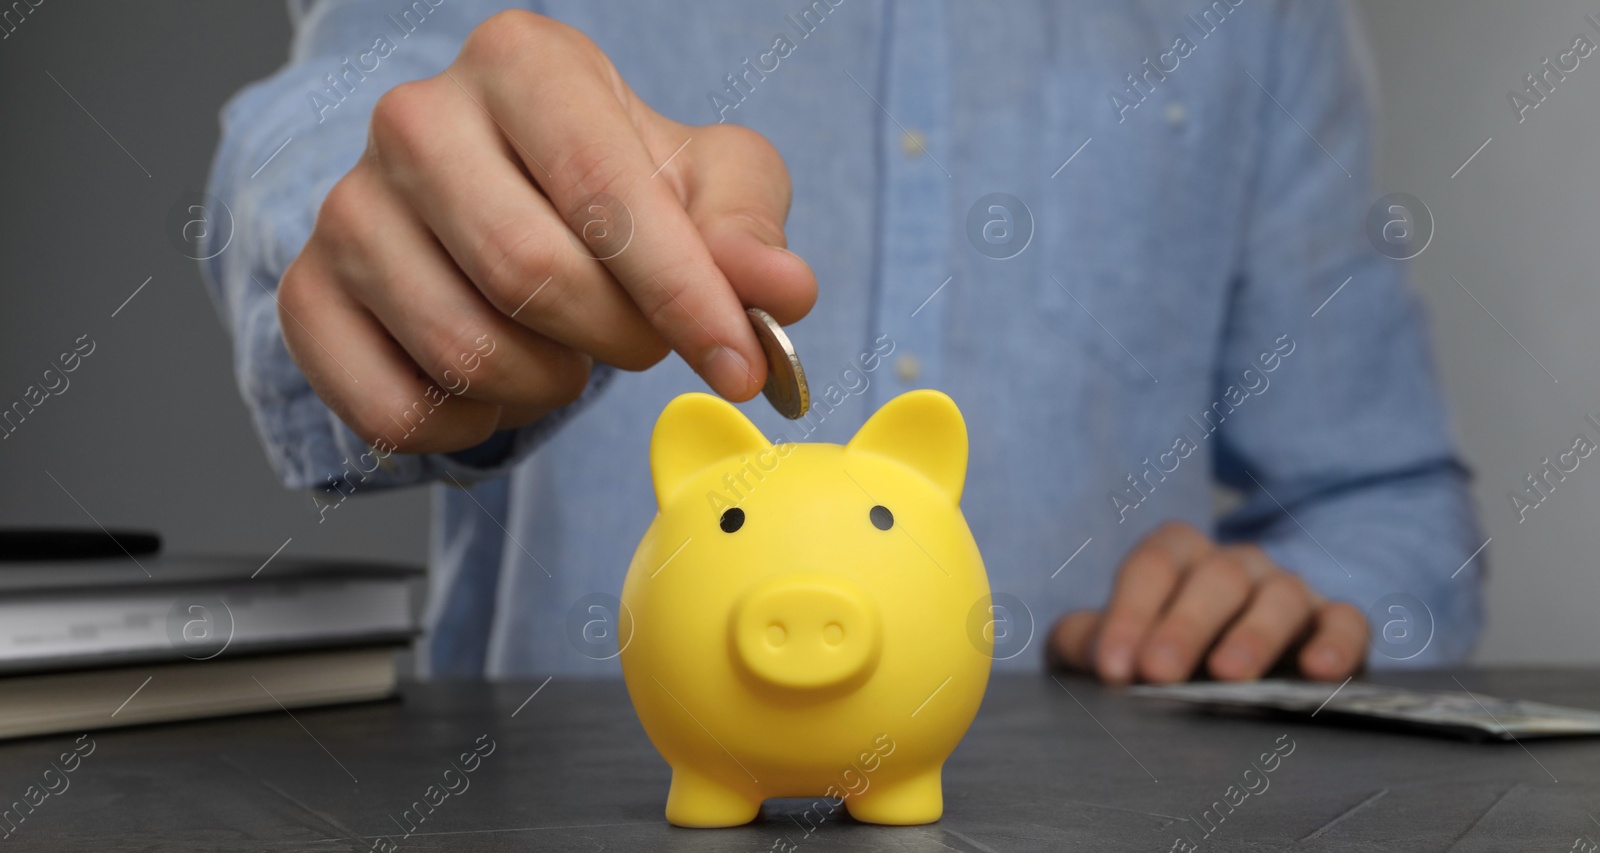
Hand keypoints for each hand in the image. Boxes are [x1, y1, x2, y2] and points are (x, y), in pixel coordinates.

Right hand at [277, 11, 816, 453]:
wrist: (501, 199)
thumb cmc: (611, 185)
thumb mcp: (704, 182)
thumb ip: (746, 229)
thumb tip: (780, 290)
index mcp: (522, 63)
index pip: (602, 190)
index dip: (682, 293)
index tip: (742, 366)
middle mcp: (416, 118)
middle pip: (529, 274)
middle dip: (617, 338)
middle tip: (641, 340)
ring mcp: (349, 208)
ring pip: (464, 350)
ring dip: (547, 387)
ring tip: (568, 354)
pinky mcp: (310, 295)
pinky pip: (394, 411)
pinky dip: (470, 429)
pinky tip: (497, 390)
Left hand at [1048, 521, 1367, 683]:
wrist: (1213, 680)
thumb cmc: (1152, 655)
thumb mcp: (1107, 647)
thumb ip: (1086, 643)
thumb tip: (1095, 656)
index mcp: (1176, 555)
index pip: (1152, 566)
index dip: (1129, 613)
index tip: (1113, 667)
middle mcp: (1234, 565)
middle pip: (1215, 578)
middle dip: (1184, 626)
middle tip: (1158, 673)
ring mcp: (1288, 591)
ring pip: (1281, 596)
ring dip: (1254, 635)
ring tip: (1228, 675)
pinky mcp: (1334, 626)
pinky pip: (1346, 623)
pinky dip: (1337, 643)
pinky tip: (1318, 671)